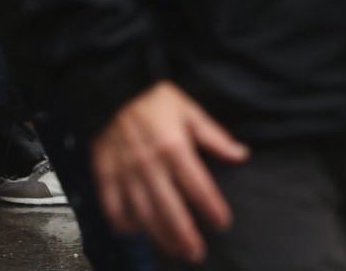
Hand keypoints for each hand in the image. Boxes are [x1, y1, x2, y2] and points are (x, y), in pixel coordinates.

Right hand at [92, 81, 249, 263]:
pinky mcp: (104, 176)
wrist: (113, 91)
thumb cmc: (156, 100)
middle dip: (184, 236)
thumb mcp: (191, 112)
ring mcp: (125, 174)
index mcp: (175, 148)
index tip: (223, 224)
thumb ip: (215, 137)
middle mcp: (150, 166)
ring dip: (159, 237)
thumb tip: (241, 155)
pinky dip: (125, 224)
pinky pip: (113, 208)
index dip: (212, 208)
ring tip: (174, 251)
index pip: (198, 187)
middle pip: (170, 210)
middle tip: (196, 254)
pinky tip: (137, 233)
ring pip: (143, 215)